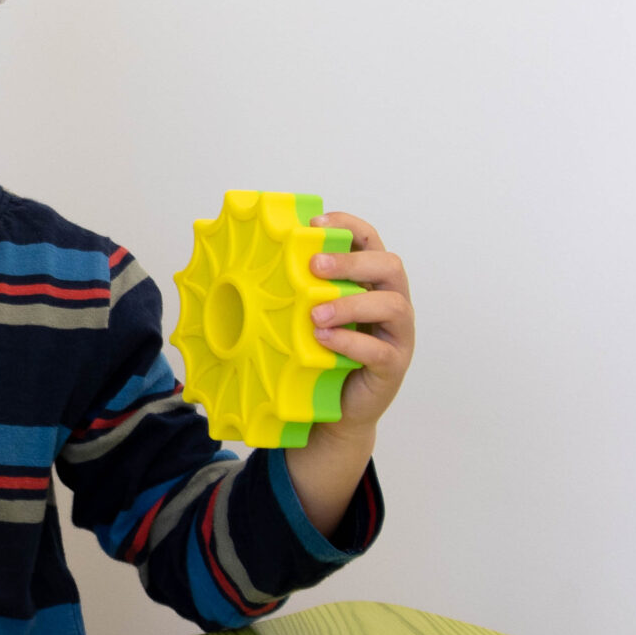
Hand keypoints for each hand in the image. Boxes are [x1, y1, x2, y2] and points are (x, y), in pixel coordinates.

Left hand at [284, 212, 414, 532]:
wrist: (332, 412)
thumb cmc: (316, 355)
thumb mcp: (300, 316)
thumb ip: (290, 289)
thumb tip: (239, 262)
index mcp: (369, 281)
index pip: (369, 240)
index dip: (348, 226)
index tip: (315, 223)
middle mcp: (390, 301)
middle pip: (389, 265)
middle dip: (351, 261)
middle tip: (315, 265)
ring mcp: (397, 335)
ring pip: (392, 305)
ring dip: (350, 304)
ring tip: (314, 314)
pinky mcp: (393, 365)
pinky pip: (380, 350)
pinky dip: (350, 342)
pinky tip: (322, 340)